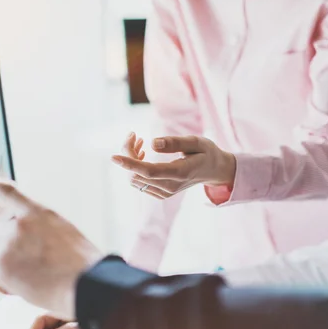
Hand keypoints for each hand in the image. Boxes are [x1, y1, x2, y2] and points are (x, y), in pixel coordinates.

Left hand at [0, 170, 103, 318]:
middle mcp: (19, 222)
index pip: (8, 192)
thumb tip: (24, 249)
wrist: (86, 285)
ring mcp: (7, 242)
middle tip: (37, 266)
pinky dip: (4, 286)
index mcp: (40, 212)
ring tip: (38, 278)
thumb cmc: (82, 267)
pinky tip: (26, 287)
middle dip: (9, 250)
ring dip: (9, 269)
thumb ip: (40, 232)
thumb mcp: (65, 235)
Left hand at [112, 135, 235, 198]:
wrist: (213, 170)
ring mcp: (164, 192)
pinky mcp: (160, 193)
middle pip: (138, 174)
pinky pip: (139, 182)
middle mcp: (170, 186)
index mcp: (180, 173)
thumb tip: (152, 144)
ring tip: (139, 142)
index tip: (114, 157)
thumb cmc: (206, 152)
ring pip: (135, 178)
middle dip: (128, 153)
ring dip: (131, 159)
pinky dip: (135, 167)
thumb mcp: (196, 141)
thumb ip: (175, 143)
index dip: (130, 164)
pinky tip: (142, 153)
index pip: (149, 171)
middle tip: (133, 135)